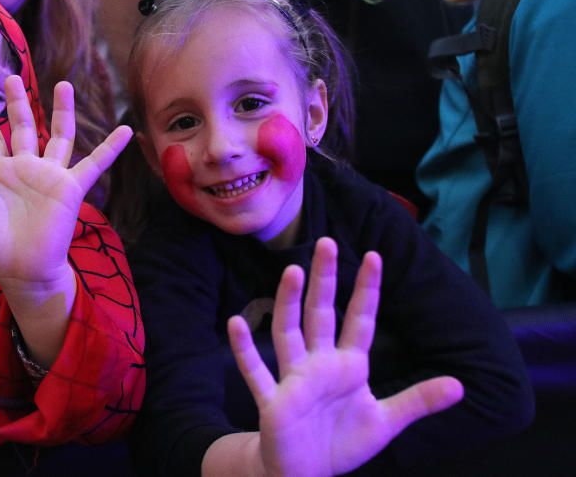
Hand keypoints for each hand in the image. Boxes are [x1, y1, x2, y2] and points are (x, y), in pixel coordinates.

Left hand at [0, 77, 130, 288]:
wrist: (24, 271)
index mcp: (0, 175)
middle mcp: (26, 170)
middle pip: (23, 128)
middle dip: (17, 104)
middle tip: (11, 78)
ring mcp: (50, 177)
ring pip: (58, 136)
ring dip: (62, 111)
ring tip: (64, 84)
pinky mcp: (71, 188)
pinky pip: (94, 164)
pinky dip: (110, 148)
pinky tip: (126, 130)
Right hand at [229, 237, 463, 476]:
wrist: (306, 472)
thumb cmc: (341, 441)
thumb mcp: (385, 422)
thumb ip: (418, 401)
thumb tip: (461, 386)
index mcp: (348, 365)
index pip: (360, 320)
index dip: (367, 290)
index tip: (375, 256)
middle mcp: (319, 364)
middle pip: (321, 314)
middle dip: (324, 280)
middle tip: (326, 242)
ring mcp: (294, 380)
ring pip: (288, 333)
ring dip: (288, 303)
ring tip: (291, 273)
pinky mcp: (274, 401)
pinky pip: (256, 372)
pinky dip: (245, 350)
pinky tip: (236, 323)